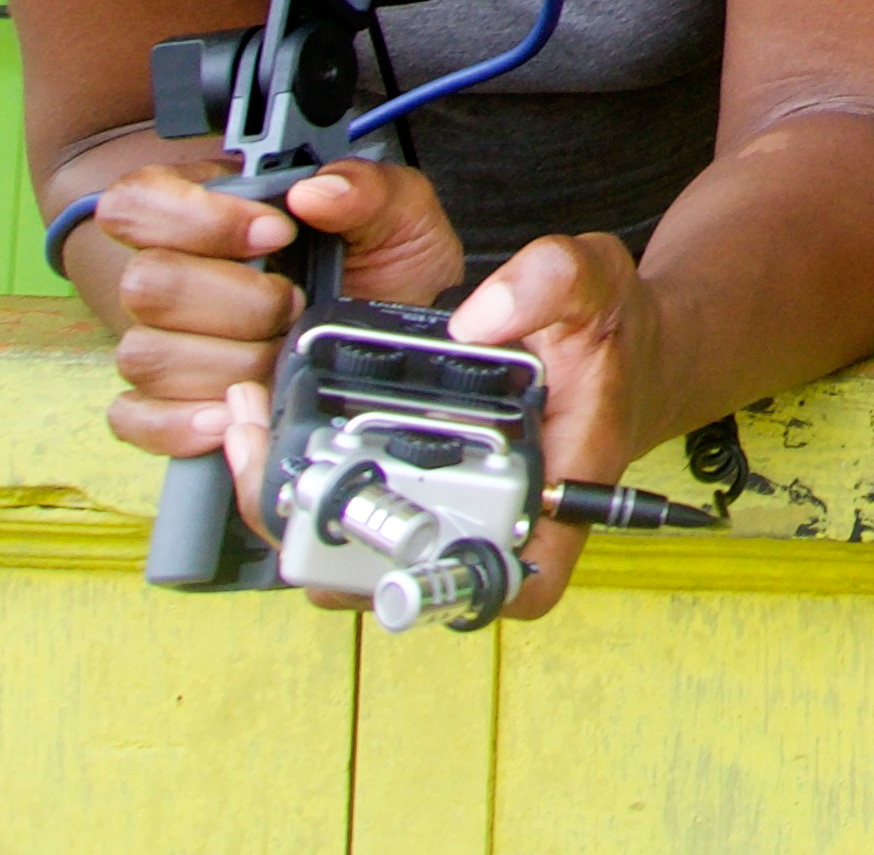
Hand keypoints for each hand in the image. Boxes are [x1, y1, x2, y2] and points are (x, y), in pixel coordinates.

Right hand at [76, 158, 464, 470]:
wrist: (404, 324)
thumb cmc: (383, 260)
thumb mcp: (396, 210)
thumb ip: (365, 187)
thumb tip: (316, 193)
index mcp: (204, 209)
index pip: (139, 203)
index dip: (197, 220)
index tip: (276, 234)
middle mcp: (171, 273)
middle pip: (145, 285)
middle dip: (236, 301)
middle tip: (294, 303)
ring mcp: (163, 340)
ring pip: (146, 354)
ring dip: (225, 362)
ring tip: (279, 354)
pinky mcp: (169, 402)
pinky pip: (138, 418)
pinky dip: (180, 422)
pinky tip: (229, 414)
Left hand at [211, 221, 666, 619]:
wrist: (616, 347)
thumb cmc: (613, 337)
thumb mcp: (598, 286)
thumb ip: (550, 284)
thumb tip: (476, 319)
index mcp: (552, 502)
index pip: (512, 588)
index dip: (447, 584)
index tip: (389, 538)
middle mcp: (493, 526)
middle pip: (399, 576)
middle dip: (327, 528)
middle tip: (283, 455)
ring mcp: (445, 516)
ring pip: (354, 550)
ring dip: (295, 503)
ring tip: (257, 429)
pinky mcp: (410, 493)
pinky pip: (342, 510)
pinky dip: (296, 477)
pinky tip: (267, 423)